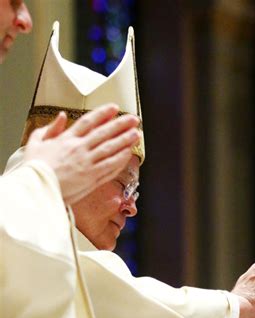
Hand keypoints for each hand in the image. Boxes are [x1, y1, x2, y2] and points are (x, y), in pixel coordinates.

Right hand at [23, 104, 139, 203]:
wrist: (37, 189)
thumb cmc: (34, 169)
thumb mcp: (35, 142)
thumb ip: (50, 128)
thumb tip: (61, 116)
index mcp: (66, 139)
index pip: (89, 122)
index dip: (103, 113)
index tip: (114, 108)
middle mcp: (80, 150)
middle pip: (104, 134)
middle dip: (121, 125)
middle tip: (133, 119)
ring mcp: (87, 165)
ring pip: (110, 150)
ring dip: (125, 141)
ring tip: (136, 134)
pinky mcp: (92, 179)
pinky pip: (110, 168)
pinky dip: (120, 160)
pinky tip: (128, 154)